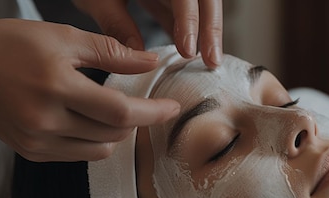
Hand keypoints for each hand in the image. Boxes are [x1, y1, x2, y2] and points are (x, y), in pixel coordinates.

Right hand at [0, 19, 179, 161]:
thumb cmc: (9, 44)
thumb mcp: (63, 38)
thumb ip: (111, 53)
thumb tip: (150, 62)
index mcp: (56, 87)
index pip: (120, 112)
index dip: (153, 112)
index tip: (172, 108)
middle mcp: (46, 121)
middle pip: (114, 134)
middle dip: (135, 119)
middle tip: (138, 101)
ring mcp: (37, 142)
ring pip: (100, 150)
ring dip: (115, 133)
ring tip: (109, 110)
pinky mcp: (31, 153)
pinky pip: (78, 155)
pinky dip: (92, 140)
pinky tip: (86, 121)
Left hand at [73, 0, 222, 67]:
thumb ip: (117, 25)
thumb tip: (137, 55)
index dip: (189, 21)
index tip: (187, 49)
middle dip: (210, 29)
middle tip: (211, 61)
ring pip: (201, 6)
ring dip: (205, 33)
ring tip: (207, 61)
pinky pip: (186, 11)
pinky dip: (189, 30)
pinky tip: (189, 52)